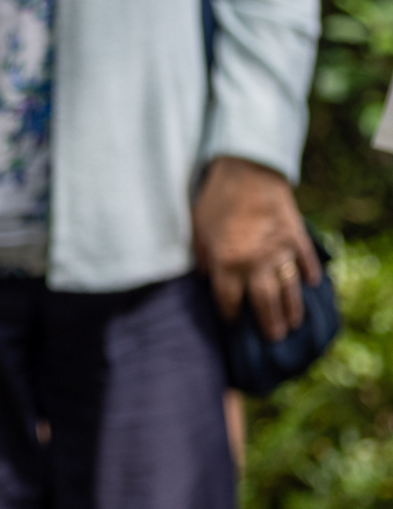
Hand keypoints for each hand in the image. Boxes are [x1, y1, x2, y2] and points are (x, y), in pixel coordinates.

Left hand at [193, 157, 319, 341]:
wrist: (246, 169)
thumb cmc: (215, 198)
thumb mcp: (196, 228)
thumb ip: (201, 256)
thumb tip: (202, 277)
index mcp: (227, 263)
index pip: (229, 300)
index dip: (230, 314)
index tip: (232, 323)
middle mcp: (255, 263)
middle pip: (265, 303)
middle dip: (269, 323)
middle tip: (274, 339)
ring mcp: (279, 251)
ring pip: (289, 289)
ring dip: (292, 309)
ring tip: (293, 324)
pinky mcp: (295, 236)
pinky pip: (305, 261)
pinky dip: (310, 274)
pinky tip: (312, 286)